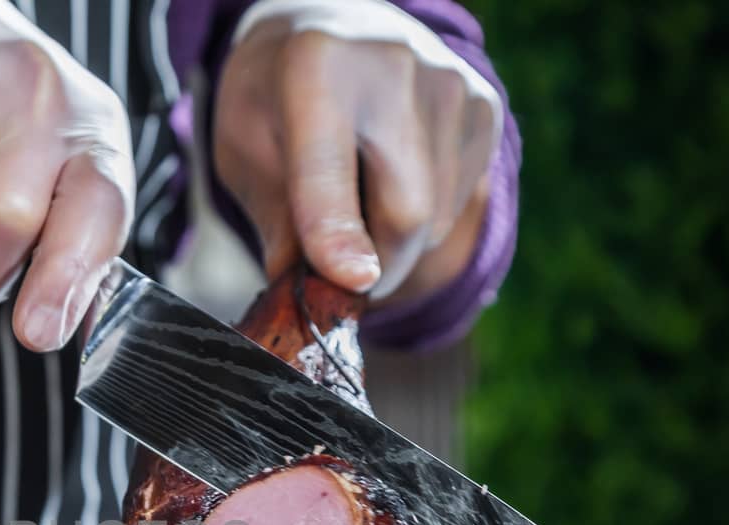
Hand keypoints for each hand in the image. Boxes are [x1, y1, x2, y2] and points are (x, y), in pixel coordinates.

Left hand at [213, 0, 501, 302]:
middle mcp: (395, 66)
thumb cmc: (274, 96)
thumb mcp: (243, 149)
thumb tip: (309, 294)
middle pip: (406, 212)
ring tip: (355, 204)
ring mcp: (451, 85)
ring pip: (434, 221)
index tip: (352, 283)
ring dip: (392, 246)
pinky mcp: (484, 108)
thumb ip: (275, 219)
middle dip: (370, 268)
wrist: (329, 26)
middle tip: (335, 277)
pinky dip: (422, 221)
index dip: (338, 233)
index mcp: (317, 66)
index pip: (329, 168)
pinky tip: (390, 179)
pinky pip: (458, 205)